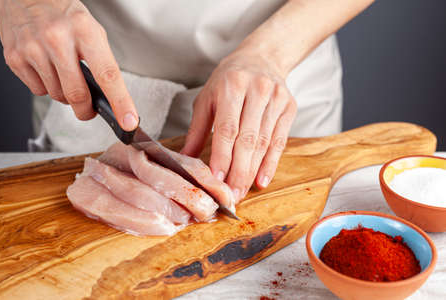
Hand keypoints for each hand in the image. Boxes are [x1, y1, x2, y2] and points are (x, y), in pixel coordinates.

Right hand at [0, 0, 137, 129]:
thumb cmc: (63, 13)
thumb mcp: (92, 30)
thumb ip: (102, 62)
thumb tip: (110, 97)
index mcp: (85, 30)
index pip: (108, 75)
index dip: (120, 102)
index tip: (129, 121)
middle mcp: (58, 39)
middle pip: (77, 94)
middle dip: (86, 110)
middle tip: (89, 109)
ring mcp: (33, 49)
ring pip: (57, 96)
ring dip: (65, 94)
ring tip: (64, 72)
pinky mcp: (15, 57)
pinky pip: (38, 91)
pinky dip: (46, 87)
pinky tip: (46, 68)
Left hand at [181, 54, 296, 201]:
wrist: (262, 57)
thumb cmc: (229, 80)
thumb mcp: (207, 98)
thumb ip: (197, 129)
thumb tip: (185, 159)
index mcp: (232, 86)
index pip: (227, 128)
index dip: (222, 156)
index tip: (216, 179)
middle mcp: (257, 91)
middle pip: (248, 139)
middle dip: (238, 171)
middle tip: (230, 195)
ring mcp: (276, 99)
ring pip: (264, 142)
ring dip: (252, 171)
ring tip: (242, 192)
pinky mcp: (289, 107)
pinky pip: (279, 141)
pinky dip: (271, 163)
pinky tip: (262, 180)